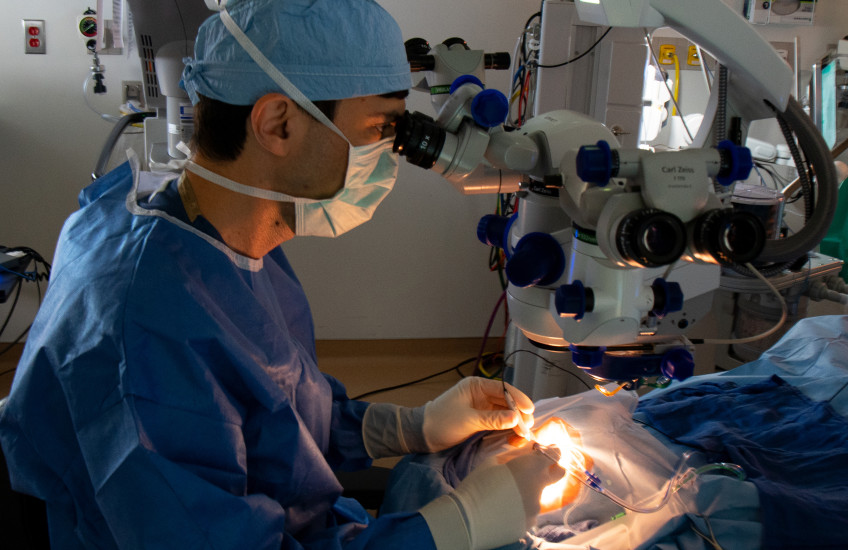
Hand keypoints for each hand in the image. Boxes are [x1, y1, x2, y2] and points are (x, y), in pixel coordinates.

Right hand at [419, 447, 564, 549]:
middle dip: (553, 467)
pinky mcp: (530, 523)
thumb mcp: (494, 461)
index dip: (551, 450)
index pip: (554, 454)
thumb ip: (518, 453)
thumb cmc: (478, 483)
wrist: (468, 517)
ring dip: (527, 490)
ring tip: (505, 495)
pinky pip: (529, 511)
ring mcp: (536, 507)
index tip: (544, 450)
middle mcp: (539, 487)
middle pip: (559, 473)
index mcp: (531, 467)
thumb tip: (531, 447)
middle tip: (536, 468)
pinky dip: (521, 507)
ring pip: (538, 493)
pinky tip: (504, 508)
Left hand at [421, 377, 533, 451]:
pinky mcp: (480, 419)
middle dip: (518, 413)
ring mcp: (481, 406)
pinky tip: (514, 434)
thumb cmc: (442, 422)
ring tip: (524, 433)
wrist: (423, 434)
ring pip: (504, 412)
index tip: (530, 411)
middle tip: (528, 427)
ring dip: (514, 422)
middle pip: (506, 401)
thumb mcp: (469, 420)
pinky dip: (506, 427)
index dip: (518, 399)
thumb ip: (493, 419)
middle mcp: (481, 393)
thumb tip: (516, 418)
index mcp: (476, 385)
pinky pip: (498, 421)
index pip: (503, 389)